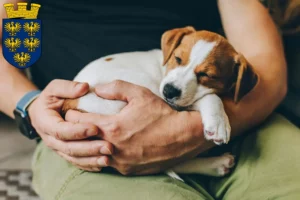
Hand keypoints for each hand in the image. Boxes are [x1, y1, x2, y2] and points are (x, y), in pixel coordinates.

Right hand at [28, 79, 112, 171]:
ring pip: (74, 158)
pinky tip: (104, 164)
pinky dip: (90, 165)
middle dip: (90, 148)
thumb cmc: (50, 98)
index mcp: (46, 122)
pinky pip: (77, 163)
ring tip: (109, 158)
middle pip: (69, 148)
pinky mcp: (66, 154)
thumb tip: (84, 87)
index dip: (78, 131)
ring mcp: (58, 148)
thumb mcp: (55, 89)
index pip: (61, 130)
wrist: (41, 112)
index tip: (96, 127)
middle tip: (109, 147)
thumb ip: (68, 87)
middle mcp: (51, 139)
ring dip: (92, 160)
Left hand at [65, 80, 210, 174]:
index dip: (72, 114)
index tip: (70, 110)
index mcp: (112, 128)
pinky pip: (107, 165)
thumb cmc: (162, 114)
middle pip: (81, 141)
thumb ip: (116, 88)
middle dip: (74, 132)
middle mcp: (113, 148)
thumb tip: (97, 89)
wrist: (184, 137)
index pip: (79, 122)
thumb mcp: (140, 94)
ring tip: (85, 137)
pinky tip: (103, 149)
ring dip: (86, 146)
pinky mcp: (128, 170)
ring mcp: (120, 162)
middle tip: (73, 124)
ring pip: (91, 156)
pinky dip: (101, 156)